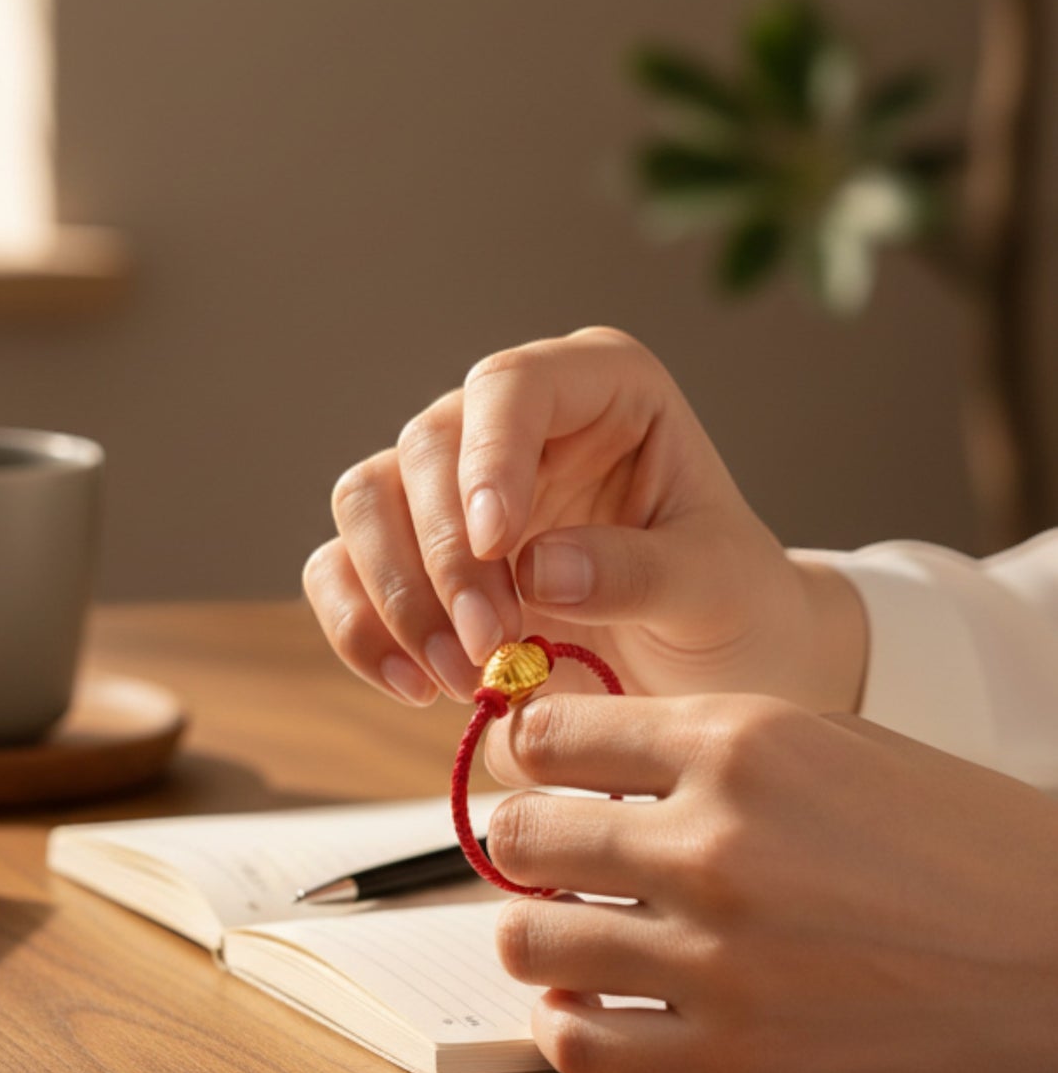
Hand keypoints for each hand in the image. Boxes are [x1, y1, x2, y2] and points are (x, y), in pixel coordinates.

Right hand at [303, 328, 864, 709]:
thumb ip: (641, 572)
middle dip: (446, 556)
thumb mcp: (718, 590)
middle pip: (426, 447)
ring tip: (458, 676)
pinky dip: (361, 629)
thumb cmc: (730, 606)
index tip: (498, 544)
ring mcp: (452, 486)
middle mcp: (512, 423)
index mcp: (598, 388)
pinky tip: (414, 686)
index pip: (511, 386)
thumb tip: (535, 571)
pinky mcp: (413, 553)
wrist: (708, 668)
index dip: (489, 457)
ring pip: (368, 501)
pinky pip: (342, 570)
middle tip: (488, 645)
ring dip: (397, 596)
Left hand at [485, 691, 1057, 1072]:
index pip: (545, 734)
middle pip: (517, 833)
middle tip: (552, 861)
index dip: (526, 753)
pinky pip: (577, 1043)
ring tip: (573, 933)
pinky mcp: (734, 1061)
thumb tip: (575, 762)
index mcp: (735, 742)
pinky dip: (571, 1022)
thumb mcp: (821, 741)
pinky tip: (603, 1003)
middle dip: (522, 844)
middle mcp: (711, 840)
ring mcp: (718, 956)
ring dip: (536, 935)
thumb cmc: (951, 838)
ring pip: (526, 940)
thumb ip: (692, 744)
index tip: (537, 773)